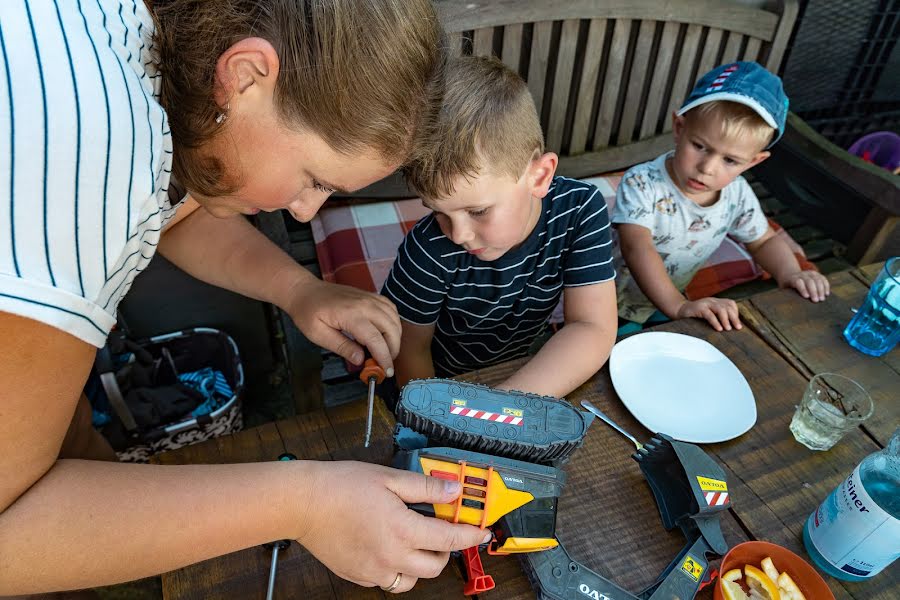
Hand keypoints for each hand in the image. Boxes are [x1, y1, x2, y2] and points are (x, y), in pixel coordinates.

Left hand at [284, 279, 400, 373]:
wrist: (305, 291)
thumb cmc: (308, 312)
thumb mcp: (318, 335)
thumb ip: (341, 347)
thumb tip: (360, 359)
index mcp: (350, 314)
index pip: (375, 339)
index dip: (384, 357)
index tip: (386, 371)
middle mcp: (364, 304)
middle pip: (391, 329)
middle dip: (393, 349)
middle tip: (385, 363)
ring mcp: (369, 298)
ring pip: (394, 319)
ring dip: (395, 337)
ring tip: (386, 351)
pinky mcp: (370, 296)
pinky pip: (390, 309)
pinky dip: (393, 322)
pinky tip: (387, 332)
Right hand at [297, 461, 491, 592]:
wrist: (303, 503)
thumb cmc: (342, 486)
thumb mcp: (389, 478)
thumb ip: (425, 487)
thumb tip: (453, 489)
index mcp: (402, 530)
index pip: (449, 539)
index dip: (471, 535)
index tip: (482, 532)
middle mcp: (391, 556)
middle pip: (435, 566)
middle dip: (446, 550)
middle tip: (440, 530)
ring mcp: (374, 570)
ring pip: (412, 579)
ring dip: (421, 563)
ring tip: (413, 541)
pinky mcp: (359, 577)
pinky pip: (389, 580)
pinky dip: (397, 567)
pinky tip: (389, 546)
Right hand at [676, 297, 741, 330]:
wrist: (679, 310)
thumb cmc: (695, 316)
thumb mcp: (709, 314)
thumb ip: (718, 317)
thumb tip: (731, 327)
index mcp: (716, 301)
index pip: (730, 304)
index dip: (735, 313)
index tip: (737, 325)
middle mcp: (712, 300)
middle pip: (727, 306)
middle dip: (734, 318)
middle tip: (737, 328)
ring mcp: (705, 303)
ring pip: (720, 309)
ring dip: (726, 320)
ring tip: (728, 329)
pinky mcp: (699, 308)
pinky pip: (709, 314)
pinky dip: (715, 322)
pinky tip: (718, 329)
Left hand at [781, 270, 829, 301]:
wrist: (790, 276)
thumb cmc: (787, 288)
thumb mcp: (783, 291)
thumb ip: (786, 296)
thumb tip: (790, 308)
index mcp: (792, 278)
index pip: (798, 282)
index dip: (803, 289)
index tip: (807, 297)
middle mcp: (801, 274)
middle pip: (809, 281)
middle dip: (813, 291)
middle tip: (816, 301)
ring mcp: (809, 273)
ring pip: (817, 279)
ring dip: (821, 289)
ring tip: (822, 299)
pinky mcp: (816, 274)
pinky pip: (823, 278)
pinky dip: (826, 286)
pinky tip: (826, 293)